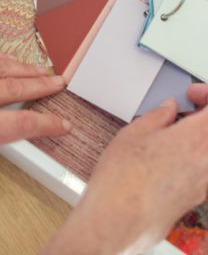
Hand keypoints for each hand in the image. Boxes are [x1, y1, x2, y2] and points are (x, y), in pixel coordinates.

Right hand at [43, 89, 207, 254]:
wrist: (117, 221)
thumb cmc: (122, 180)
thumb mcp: (133, 133)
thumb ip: (158, 116)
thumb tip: (168, 109)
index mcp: (195, 140)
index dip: (206, 96)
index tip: (191, 94)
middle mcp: (207, 163)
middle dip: (203, 116)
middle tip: (186, 108)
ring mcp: (203, 184)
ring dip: (198, 137)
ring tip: (172, 132)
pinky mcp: (194, 199)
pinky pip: (203, 169)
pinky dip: (194, 156)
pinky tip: (167, 156)